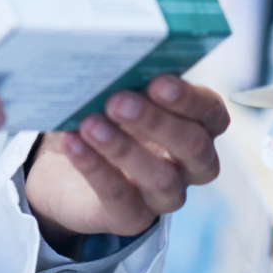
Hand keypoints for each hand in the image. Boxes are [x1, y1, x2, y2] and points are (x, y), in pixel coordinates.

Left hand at [24, 76, 228, 243]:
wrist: (61, 167)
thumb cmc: (101, 116)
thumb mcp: (113, 91)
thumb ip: (123, 76)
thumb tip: (111, 54)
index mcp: (194, 125)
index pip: (211, 112)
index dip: (190, 99)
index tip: (158, 82)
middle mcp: (188, 164)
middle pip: (193, 147)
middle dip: (157, 122)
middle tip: (118, 101)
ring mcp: (162, 195)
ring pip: (162, 179)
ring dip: (124, 148)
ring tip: (91, 124)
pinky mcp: (131, 218)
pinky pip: (120, 197)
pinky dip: (95, 168)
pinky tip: (74, 144)